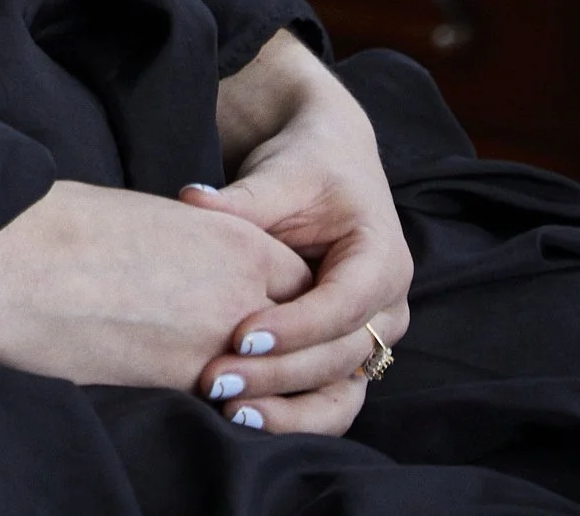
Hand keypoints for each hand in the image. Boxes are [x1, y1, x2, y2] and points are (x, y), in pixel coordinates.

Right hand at [0, 178, 309, 394]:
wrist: (14, 259)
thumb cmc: (64, 226)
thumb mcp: (150, 219)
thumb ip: (197, 247)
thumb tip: (202, 277)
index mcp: (234, 236)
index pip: (301, 282)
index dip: (295, 306)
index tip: (277, 321)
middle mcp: (241, 290)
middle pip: (308, 337)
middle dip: (303, 357)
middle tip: (283, 373)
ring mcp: (218, 340)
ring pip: (282, 380)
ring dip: (280, 393)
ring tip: (259, 400)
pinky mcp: (183, 382)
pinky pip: (240, 406)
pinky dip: (243, 412)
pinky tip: (222, 410)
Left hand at [183, 31, 412, 434]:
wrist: (325, 164)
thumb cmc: (306, 165)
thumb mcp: (283, 173)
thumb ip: (243, 198)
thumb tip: (192, 202)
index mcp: (384, 258)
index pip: (342, 305)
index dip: (294, 327)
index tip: (239, 335)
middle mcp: (388, 307)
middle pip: (338, 356)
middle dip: (277, 373)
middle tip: (216, 380)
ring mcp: (371, 337)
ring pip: (338, 391)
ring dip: (286, 408)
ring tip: (229, 409)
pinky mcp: (346, 354)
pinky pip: (328, 398)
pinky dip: (292, 412)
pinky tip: (244, 415)